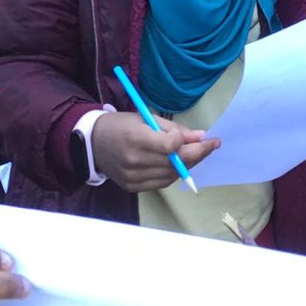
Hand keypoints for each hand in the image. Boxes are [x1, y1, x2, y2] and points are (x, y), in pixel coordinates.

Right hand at [91, 111, 219, 191]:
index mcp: (136, 138)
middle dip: (198, 153)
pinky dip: (174, 173)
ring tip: (197, 153)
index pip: (171, 146)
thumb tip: (201, 136)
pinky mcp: (133, 187)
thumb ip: (173, 129)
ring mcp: (133, 177)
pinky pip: (162, 182)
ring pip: (172, 175)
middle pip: (175, 162)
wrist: (92, 143)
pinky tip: (179, 164)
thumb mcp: (145, 118)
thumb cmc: (121, 125)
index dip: (184, 140)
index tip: (191, 134)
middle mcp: (134, 161)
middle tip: (213, 144)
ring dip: (188, 164)